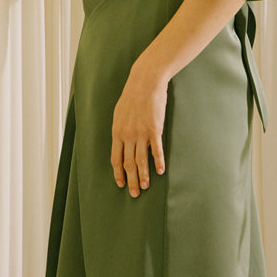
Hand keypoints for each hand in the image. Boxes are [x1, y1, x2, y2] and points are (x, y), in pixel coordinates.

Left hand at [111, 62, 167, 196]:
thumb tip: (120, 142)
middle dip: (130, 180)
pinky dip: (158, 162)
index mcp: (117, 132)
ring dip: (143, 175)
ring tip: (145, 187)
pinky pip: (156, 150)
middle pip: (128, 163)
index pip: (116, 158)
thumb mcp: (119, 114)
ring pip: (142, 160)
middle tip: (134, 194)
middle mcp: (128, 135)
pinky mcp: (155, 130)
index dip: (118, 173)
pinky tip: (160, 171)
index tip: (120, 184)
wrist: (145, 82)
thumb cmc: (132, 96)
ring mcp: (141, 133)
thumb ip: (120, 130)